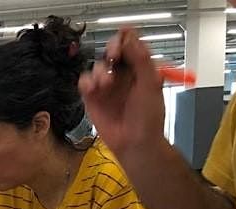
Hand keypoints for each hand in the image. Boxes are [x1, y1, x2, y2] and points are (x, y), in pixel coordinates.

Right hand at [78, 28, 164, 160]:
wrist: (134, 142)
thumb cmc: (148, 118)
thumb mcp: (150, 84)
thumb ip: (141, 59)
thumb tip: (130, 38)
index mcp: (140, 69)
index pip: (131, 45)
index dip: (126, 39)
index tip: (123, 38)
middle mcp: (123, 75)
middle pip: (112, 51)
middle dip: (111, 50)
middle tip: (113, 55)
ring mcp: (107, 87)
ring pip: (97, 66)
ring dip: (100, 71)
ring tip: (106, 83)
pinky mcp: (93, 98)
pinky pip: (84, 83)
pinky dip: (86, 83)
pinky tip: (93, 89)